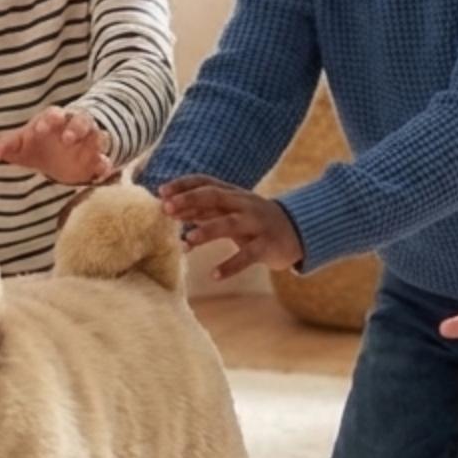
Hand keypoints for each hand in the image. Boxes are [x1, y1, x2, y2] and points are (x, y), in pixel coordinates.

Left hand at [0, 106, 112, 183]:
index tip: (40, 129)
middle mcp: (74, 127)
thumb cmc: (39, 142)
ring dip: (96, 142)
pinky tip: (102, 172)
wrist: (62, 152)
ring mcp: (88, 142)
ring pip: (98, 136)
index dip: (48, 120)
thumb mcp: (22, 144)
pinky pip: (106, 160)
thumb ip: (7, 146)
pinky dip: (105, 165)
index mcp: (54, 120)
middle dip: (75, 128)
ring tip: (93, 152)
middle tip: (67, 139)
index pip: (53, 114)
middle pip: (80, 121)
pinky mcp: (97, 160)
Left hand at [155, 175, 303, 280]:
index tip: (161, 191)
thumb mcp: (230, 214)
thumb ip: (203, 214)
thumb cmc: (254, 222)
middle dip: (190, 200)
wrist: (297, 232)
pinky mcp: (268, 245)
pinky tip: (214, 275)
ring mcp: (257, 223)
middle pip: (215, 196)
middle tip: (167, 208)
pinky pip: (249, 255)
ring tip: (188, 240)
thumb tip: (170, 215)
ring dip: (208, 230)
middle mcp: (244, 204)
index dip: (183, 185)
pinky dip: (231, 265)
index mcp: (233, 194)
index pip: (205, 182)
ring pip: (231, 223)